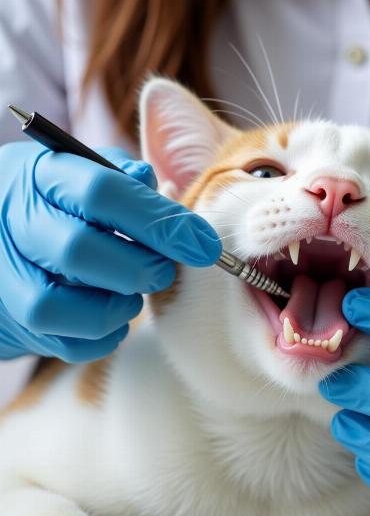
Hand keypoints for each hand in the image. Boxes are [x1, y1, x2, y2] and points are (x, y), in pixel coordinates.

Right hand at [0, 142, 220, 361]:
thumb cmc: (59, 201)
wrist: (1, 236)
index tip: (204, 244)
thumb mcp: (83, 171)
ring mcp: (7, 276)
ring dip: (117, 306)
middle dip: (140, 267)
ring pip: (59, 306)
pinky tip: (116, 316)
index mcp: (42, 175)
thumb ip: (123, 177)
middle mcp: (15, 223)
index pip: (102, 192)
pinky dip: (103, 336)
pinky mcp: (14, 321)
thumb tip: (163, 192)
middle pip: (78, 250)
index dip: (160, 220)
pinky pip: (61, 344)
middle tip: (164, 271)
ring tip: (135, 293)